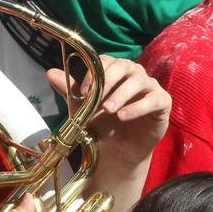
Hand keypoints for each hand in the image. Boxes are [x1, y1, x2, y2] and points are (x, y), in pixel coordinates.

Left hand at [47, 56, 170, 167]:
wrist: (120, 150)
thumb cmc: (104, 125)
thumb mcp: (84, 108)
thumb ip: (70, 91)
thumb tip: (49, 73)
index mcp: (116, 70)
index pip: (106, 61)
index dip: (95, 73)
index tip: (84, 92)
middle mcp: (135, 74)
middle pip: (124, 66)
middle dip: (109, 82)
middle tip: (97, 102)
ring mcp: (150, 87)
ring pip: (139, 81)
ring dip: (122, 95)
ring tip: (109, 111)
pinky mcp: (163, 103)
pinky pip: (154, 99)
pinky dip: (138, 107)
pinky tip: (124, 117)